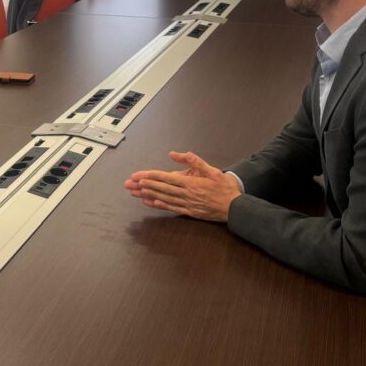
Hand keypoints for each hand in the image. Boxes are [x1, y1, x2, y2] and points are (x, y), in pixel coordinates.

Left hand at [123, 151, 240, 221]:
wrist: (235, 208)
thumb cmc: (224, 188)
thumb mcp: (212, 170)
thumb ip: (194, 161)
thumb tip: (176, 153)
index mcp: (190, 183)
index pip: (166, 178)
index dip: (151, 177)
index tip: (139, 176)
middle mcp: (186, 194)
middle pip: (161, 189)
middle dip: (144, 186)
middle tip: (130, 184)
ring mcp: (187, 204)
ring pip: (164, 199)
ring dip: (148, 195)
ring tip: (136, 192)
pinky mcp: (189, 211)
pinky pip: (171, 208)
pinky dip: (160, 205)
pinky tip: (151, 203)